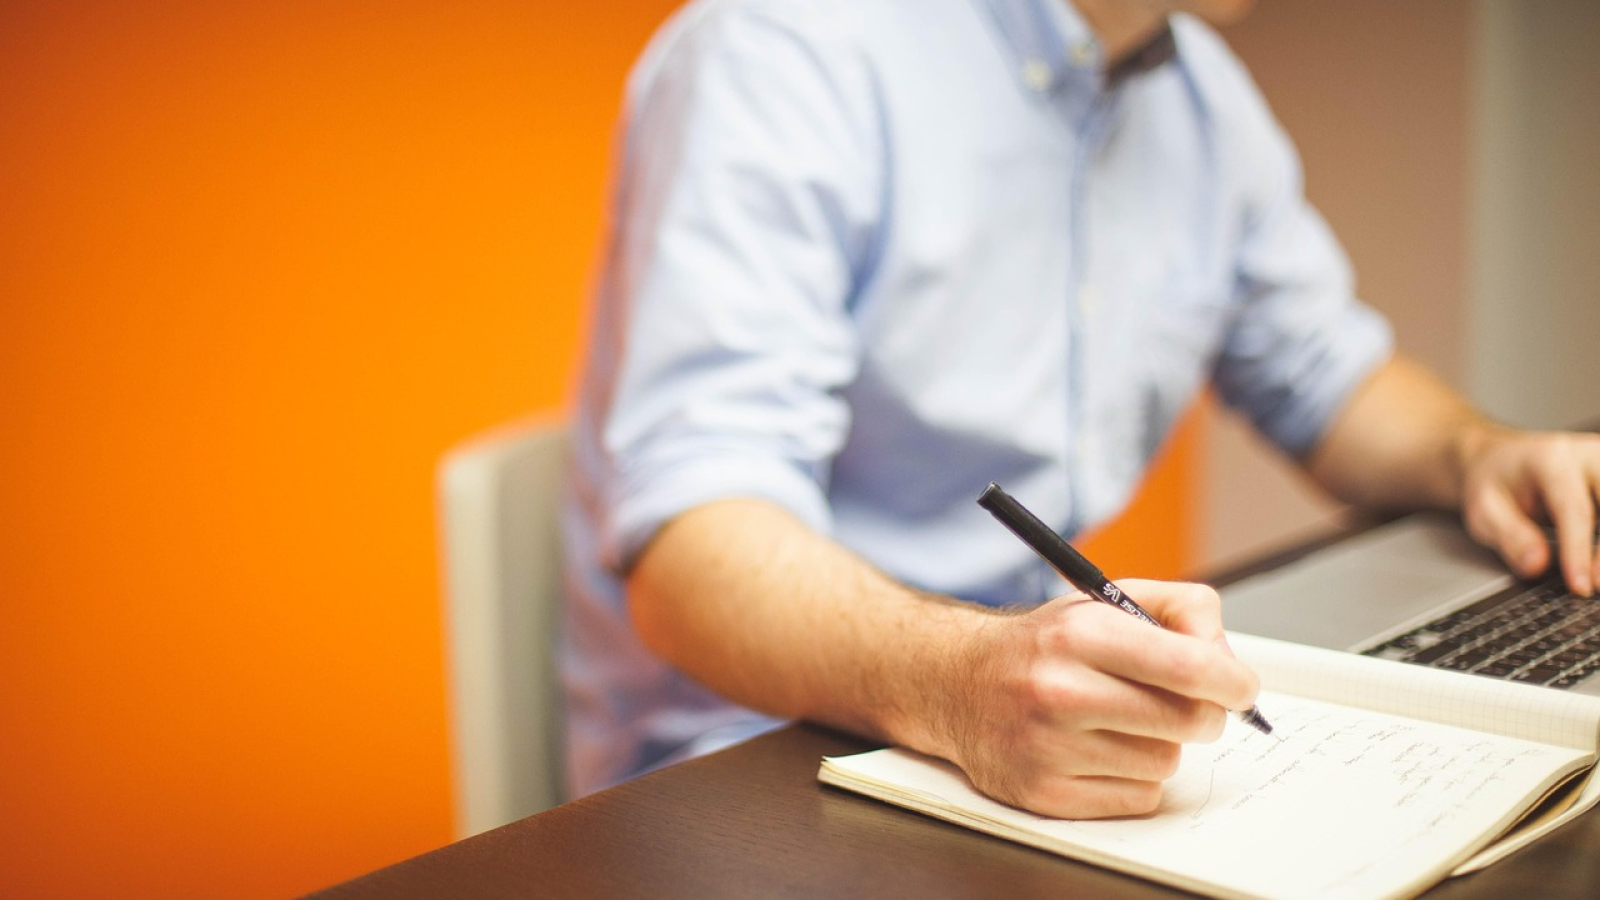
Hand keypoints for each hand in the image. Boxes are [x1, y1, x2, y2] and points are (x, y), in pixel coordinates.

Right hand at [935, 580, 1259, 818]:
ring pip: (1165, 762)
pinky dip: (1134, 778)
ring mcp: (1049, 748)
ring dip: (1159, 744)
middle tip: (1185, 702)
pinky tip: (1102, 751)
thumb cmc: (1045, 644)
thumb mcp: (1106, 600)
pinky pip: (1138, 797)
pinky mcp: (1044, 793)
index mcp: (1080, 634)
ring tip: (1122, 721)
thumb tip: (1228, 660)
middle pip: (1188, 721)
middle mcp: (1060, 691)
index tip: (1240, 687)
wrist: (958, 683)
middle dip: (1202, 712)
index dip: (1232, 681)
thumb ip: (1181, 610)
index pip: (1188, 666)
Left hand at [1459, 428, 1599, 595]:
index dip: (1579, 551)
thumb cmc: (1494, 485)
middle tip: (1595, 586)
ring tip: (1598, 578)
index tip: (1580, 586)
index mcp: (1552, 460)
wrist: (1500, 460)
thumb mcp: (1483, 510)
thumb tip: (1536, 566)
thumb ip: (1510, 537)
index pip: (1575, 509)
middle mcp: (1589, 457)